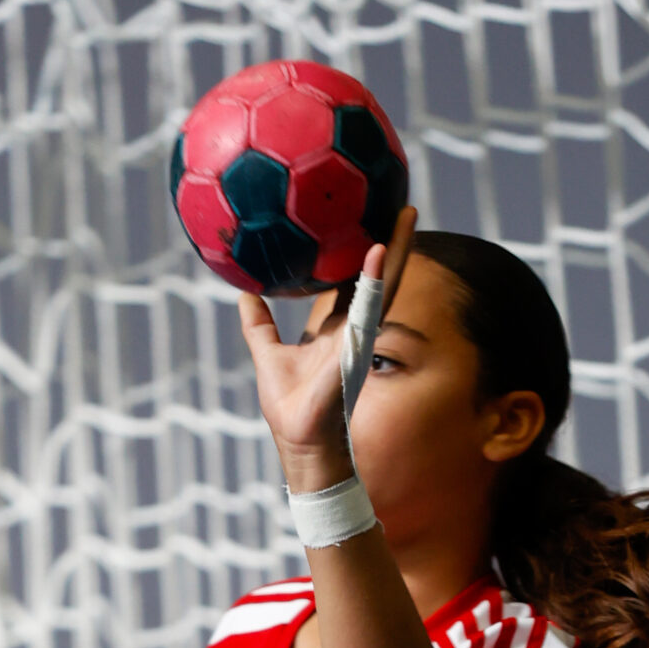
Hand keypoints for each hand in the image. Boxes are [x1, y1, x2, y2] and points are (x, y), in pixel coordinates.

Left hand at [237, 206, 416, 492]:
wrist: (300, 442)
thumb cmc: (288, 407)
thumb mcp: (268, 354)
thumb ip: (258, 325)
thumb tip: (243, 293)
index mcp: (338, 329)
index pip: (354, 282)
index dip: (360, 252)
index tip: (367, 217)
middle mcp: (354, 330)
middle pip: (377, 277)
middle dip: (392, 242)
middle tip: (403, 205)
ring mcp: (359, 338)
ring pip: (383, 286)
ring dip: (396, 250)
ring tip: (406, 213)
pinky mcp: (357, 348)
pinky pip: (367, 308)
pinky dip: (375, 279)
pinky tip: (379, 249)